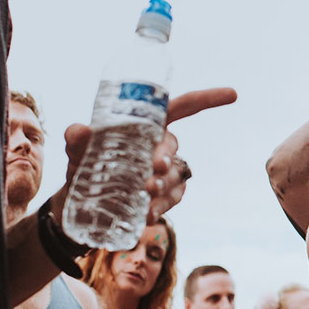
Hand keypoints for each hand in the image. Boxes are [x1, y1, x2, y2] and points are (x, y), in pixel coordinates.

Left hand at [59, 87, 237, 222]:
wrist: (79, 202)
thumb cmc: (83, 163)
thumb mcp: (75, 149)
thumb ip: (75, 138)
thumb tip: (79, 131)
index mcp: (146, 124)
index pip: (181, 107)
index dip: (207, 99)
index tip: (233, 94)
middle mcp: (159, 145)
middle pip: (172, 145)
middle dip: (166, 155)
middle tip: (153, 168)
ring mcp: (165, 172)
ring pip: (174, 175)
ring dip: (163, 185)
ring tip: (144, 197)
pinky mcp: (166, 197)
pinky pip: (172, 200)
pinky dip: (160, 207)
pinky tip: (145, 214)